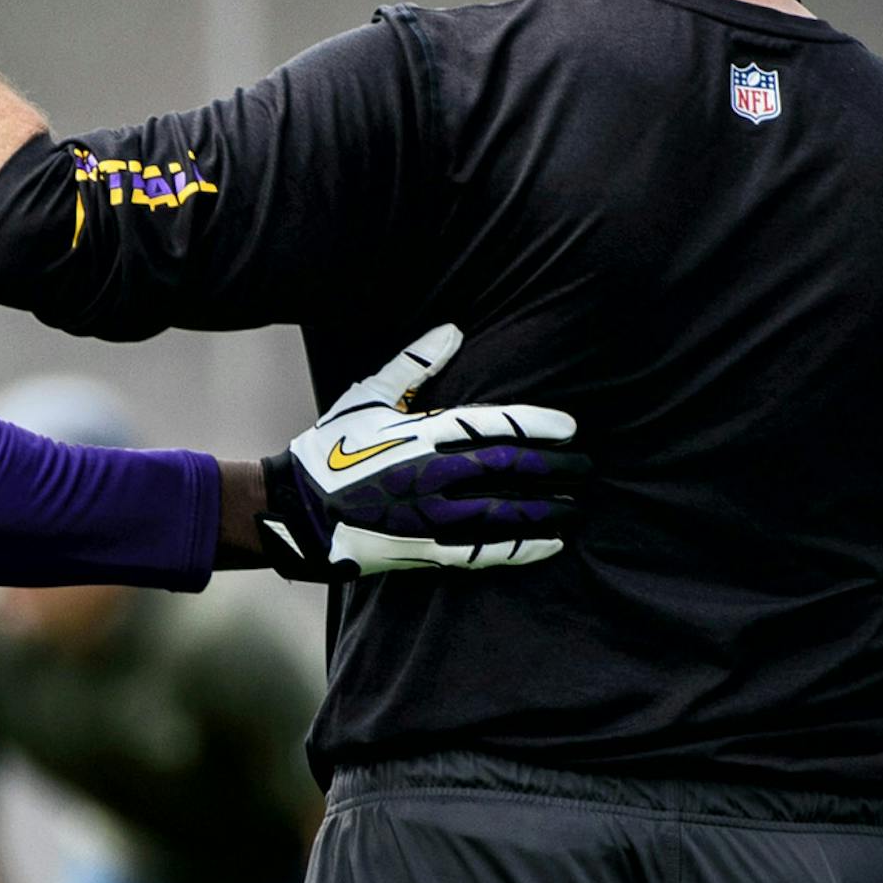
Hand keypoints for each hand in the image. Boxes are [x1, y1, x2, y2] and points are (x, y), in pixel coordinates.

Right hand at [258, 323, 587, 581]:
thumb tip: (453, 329)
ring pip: (507, 512)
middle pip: (512, 468)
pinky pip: (487, 552)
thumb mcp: (367, 397)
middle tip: (587, 466)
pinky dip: (524, 548)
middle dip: (556, 468)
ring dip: (548, 509)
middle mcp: (432, 475)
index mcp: (421, 433)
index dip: (538, 426)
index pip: (495, 425)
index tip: (571, 428)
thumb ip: (413, 365)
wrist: (295, 512)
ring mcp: (432, 516)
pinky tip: (552, 544)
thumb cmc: (330, 449)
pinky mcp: (427, 551)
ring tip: (576, 505)